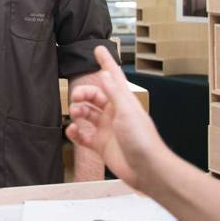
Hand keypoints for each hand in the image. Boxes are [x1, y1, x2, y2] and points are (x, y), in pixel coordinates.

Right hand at [66, 46, 169, 190]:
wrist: (147, 170)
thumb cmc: (142, 141)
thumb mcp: (127, 112)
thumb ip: (114, 93)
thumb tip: (105, 74)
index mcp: (124, 102)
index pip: (114, 77)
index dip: (106, 62)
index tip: (98, 49)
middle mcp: (114, 113)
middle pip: (94, 96)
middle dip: (83, 94)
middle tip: (76, 97)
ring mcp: (107, 129)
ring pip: (86, 114)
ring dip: (77, 112)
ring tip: (74, 115)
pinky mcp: (100, 144)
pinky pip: (82, 135)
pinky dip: (74, 132)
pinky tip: (72, 131)